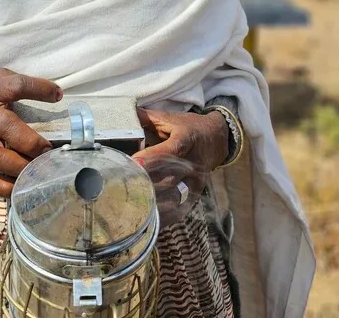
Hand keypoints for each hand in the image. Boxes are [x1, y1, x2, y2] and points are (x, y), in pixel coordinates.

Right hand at [0, 69, 61, 197]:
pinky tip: (19, 186)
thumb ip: (22, 83)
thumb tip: (56, 95)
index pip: (15, 86)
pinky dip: (2, 187)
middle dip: (30, 142)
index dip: (37, 89)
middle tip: (48, 149)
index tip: (56, 95)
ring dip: (19, 166)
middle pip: (6, 128)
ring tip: (38, 169)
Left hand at [132, 108, 228, 225]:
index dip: (151, 158)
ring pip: (174, 194)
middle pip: (168, 176)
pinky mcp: (197, 191)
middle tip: (122, 189)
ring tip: (132, 207)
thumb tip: (121, 116)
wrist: (217, 138)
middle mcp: (192, 162)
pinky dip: (168, 216)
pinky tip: (152, 222)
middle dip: (146, 183)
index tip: (133, 164)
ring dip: (154, 201)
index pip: (167, 151)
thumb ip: (146, 117)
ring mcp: (196, 179)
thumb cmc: (188, 127)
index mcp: (185, 140)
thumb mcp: (170, 118)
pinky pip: (182, 206)